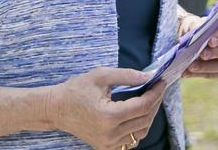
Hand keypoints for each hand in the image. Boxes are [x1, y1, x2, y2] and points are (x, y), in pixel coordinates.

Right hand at [49, 67, 166, 148]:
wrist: (56, 109)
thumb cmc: (76, 90)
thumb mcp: (100, 76)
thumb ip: (127, 76)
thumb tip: (150, 76)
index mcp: (108, 116)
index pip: (142, 106)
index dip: (155, 93)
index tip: (161, 82)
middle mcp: (110, 134)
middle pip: (145, 119)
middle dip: (155, 102)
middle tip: (157, 88)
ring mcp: (108, 144)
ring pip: (141, 132)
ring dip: (149, 115)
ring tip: (150, 99)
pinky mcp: (106, 147)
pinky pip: (131, 140)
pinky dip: (138, 127)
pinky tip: (138, 114)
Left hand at [181, 16, 217, 79]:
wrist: (192, 39)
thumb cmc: (197, 27)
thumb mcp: (194, 23)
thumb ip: (196, 27)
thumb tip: (196, 35)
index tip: (210, 42)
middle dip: (216, 53)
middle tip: (202, 54)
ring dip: (206, 66)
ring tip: (191, 66)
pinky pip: (216, 75)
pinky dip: (201, 73)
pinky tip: (188, 72)